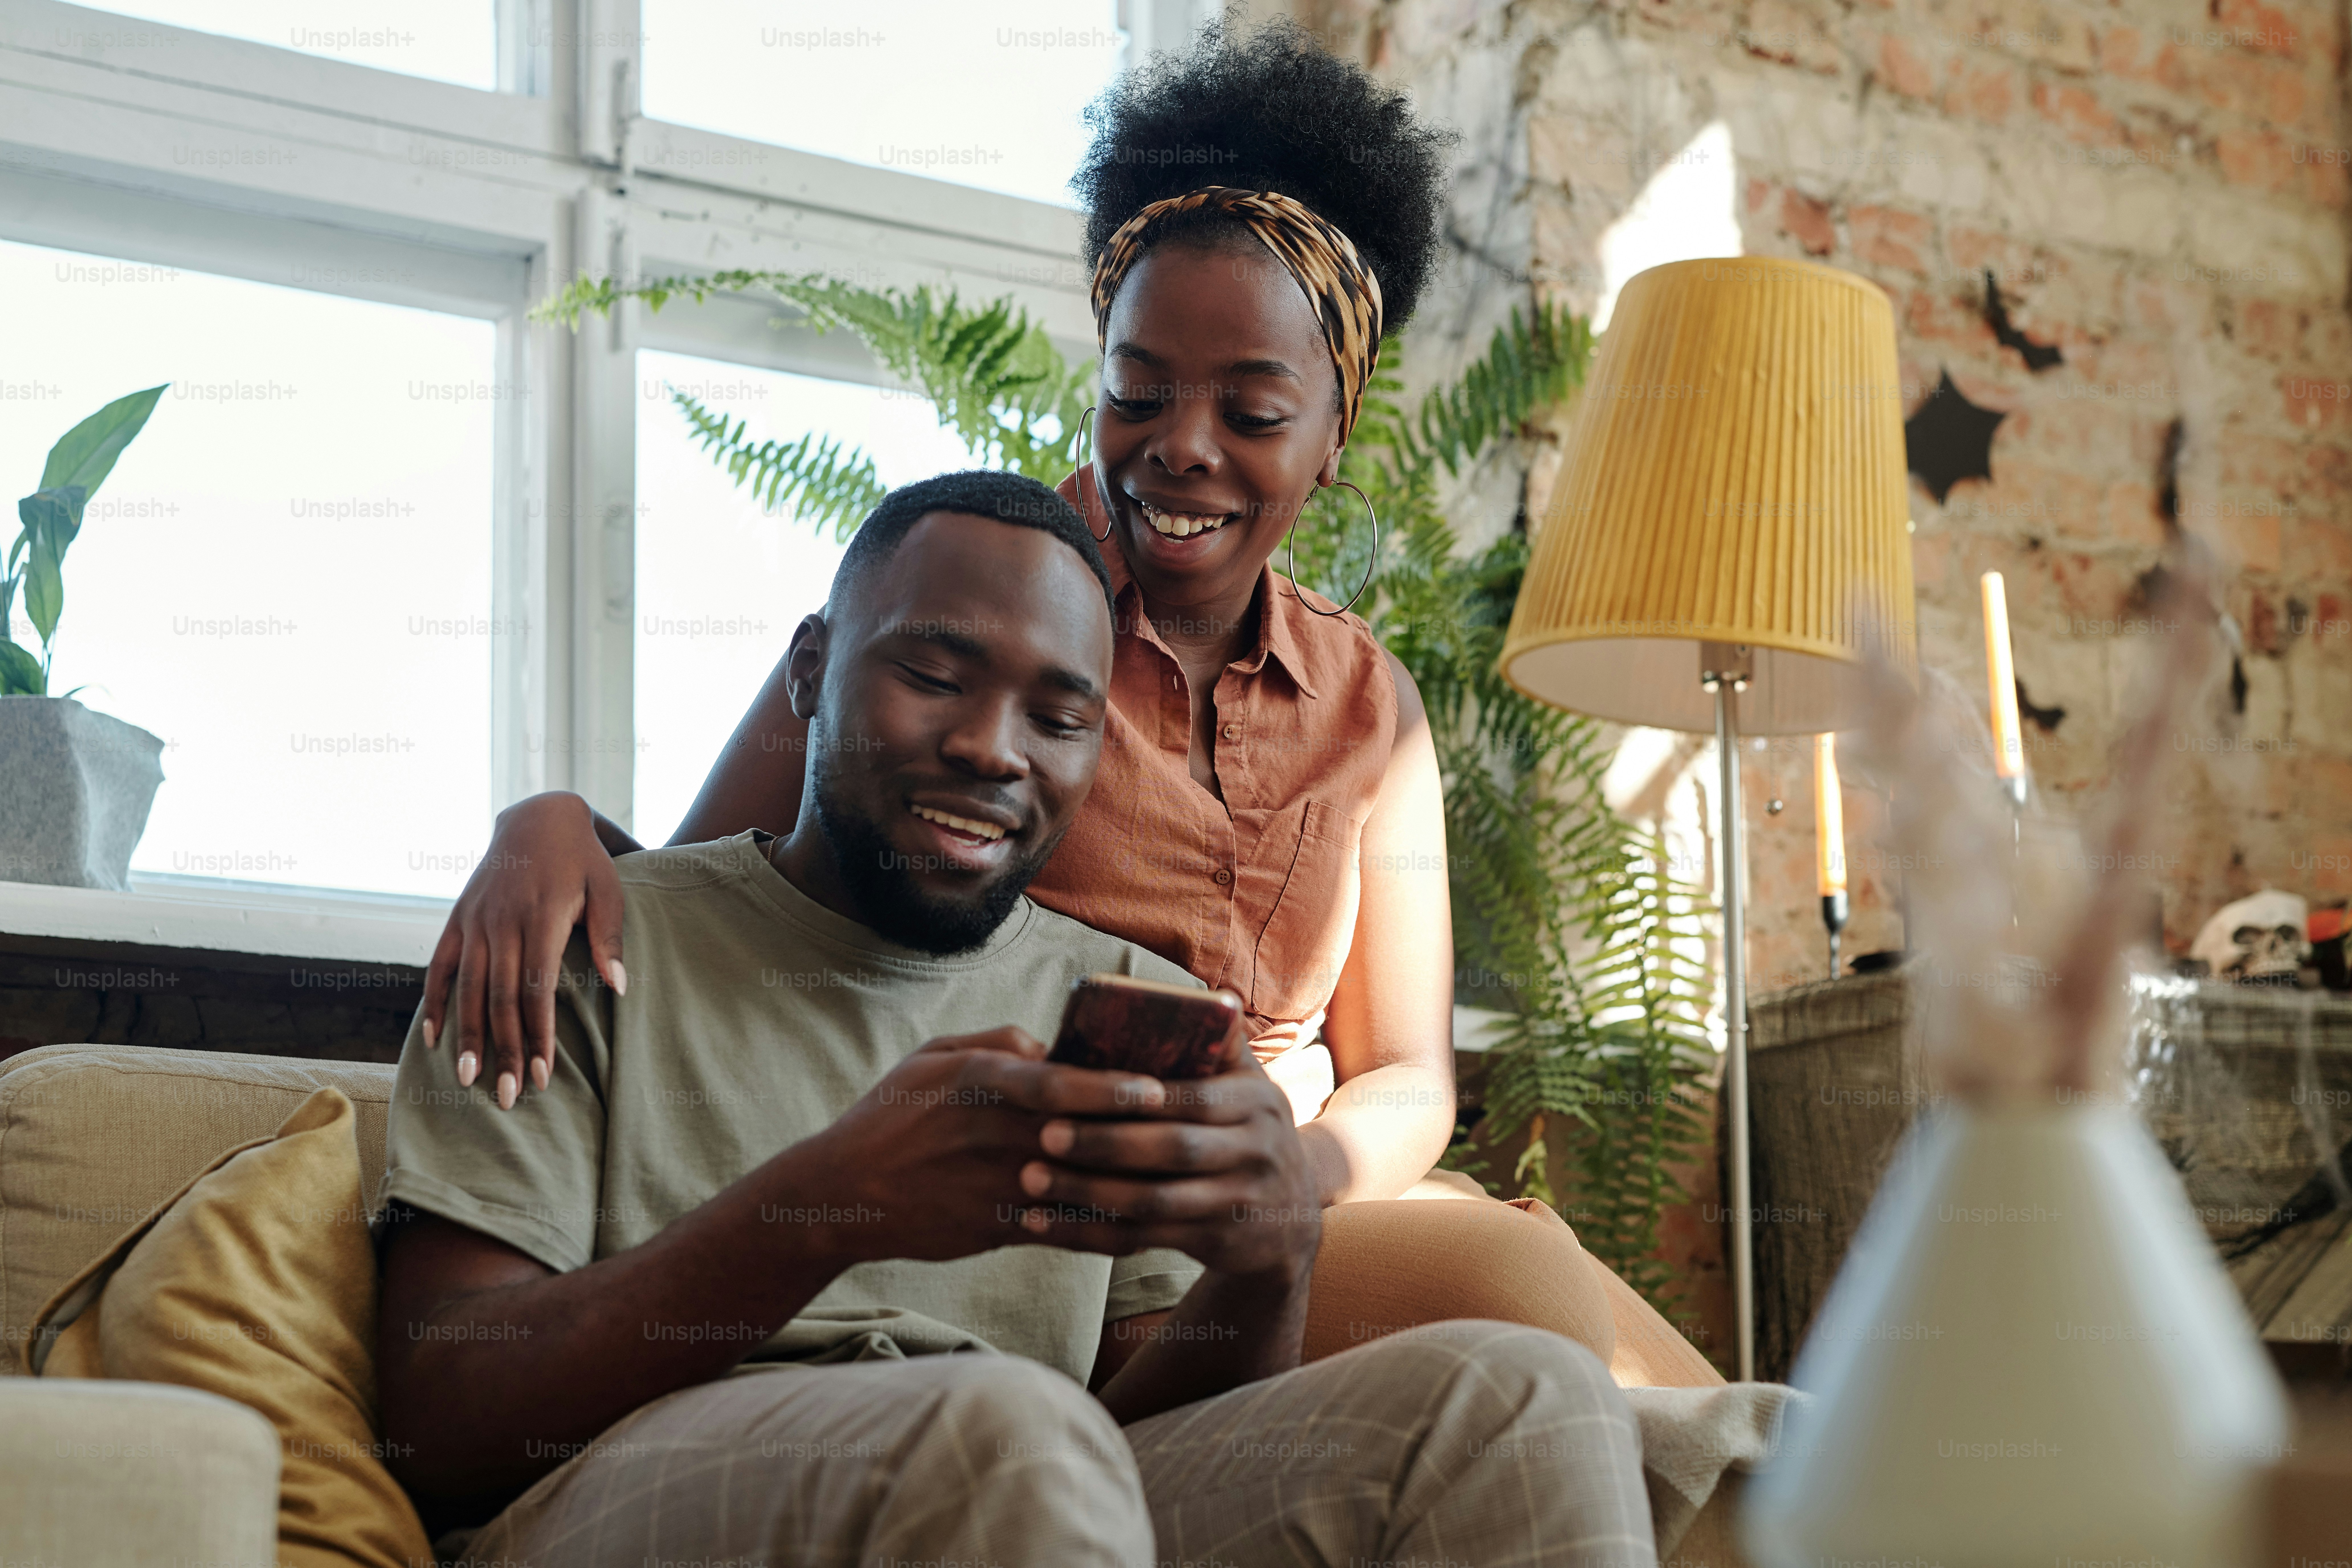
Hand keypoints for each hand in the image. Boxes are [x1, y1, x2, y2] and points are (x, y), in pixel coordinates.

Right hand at [420, 792, 625, 1110]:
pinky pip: (440, 965)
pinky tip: (433, 1038)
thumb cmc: (583, 860)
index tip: (542, 1076)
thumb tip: (620, 987)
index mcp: (540, 918)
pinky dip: (435, 1002)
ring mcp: (474, 921)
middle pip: (500, 998)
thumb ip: (610, 938)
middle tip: (507, 1097)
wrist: (538, 817)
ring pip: (467, 988)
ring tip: (468, 1080)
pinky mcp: (458, 918)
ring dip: (468, 1037)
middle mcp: (501, 923)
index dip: (538, 1036)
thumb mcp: (608, 889)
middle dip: (504, 1050)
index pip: (536, 990)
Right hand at [797, 1028, 1171, 1264]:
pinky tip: (1142, 1225)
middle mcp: (989, 1133)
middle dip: (1136, 1135)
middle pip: (1079, 1135)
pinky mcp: (993, 1226)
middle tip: (1191, 1132)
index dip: (1108, 1087)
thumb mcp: (930, 1058)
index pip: (1053, 1083)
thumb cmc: (892, 1116)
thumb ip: (993, 1043)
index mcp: (976, 1082)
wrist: (843, 1194)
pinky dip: (1101, 1230)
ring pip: (1079, 1187)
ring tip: (1184, 1181)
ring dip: (1131, 1186)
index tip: (1155, 1088)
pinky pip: (1061, 1230)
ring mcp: (992, 1184)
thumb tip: (1048, 1042)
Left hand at [1018, 1035, 1322, 1281]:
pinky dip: (1089, 1235)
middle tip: (1043, 1135)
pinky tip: (1042, 1225)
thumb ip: (1222, 1047)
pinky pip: (1143, 1240)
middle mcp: (1254, 1150)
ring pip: (1154, 1200)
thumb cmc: (1249, 1136)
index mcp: (1255, 1101)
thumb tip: (1204, 997)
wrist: (1291, 1221)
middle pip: (1171, 1148)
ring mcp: (1238, 1202)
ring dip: (1088, 1192)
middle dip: (1103, 1142)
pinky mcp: (1216, 1243)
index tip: (1073, 1088)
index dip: (1130, 1096)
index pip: (1187, 1095)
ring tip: (1032, 1179)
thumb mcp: (1251, 1089)